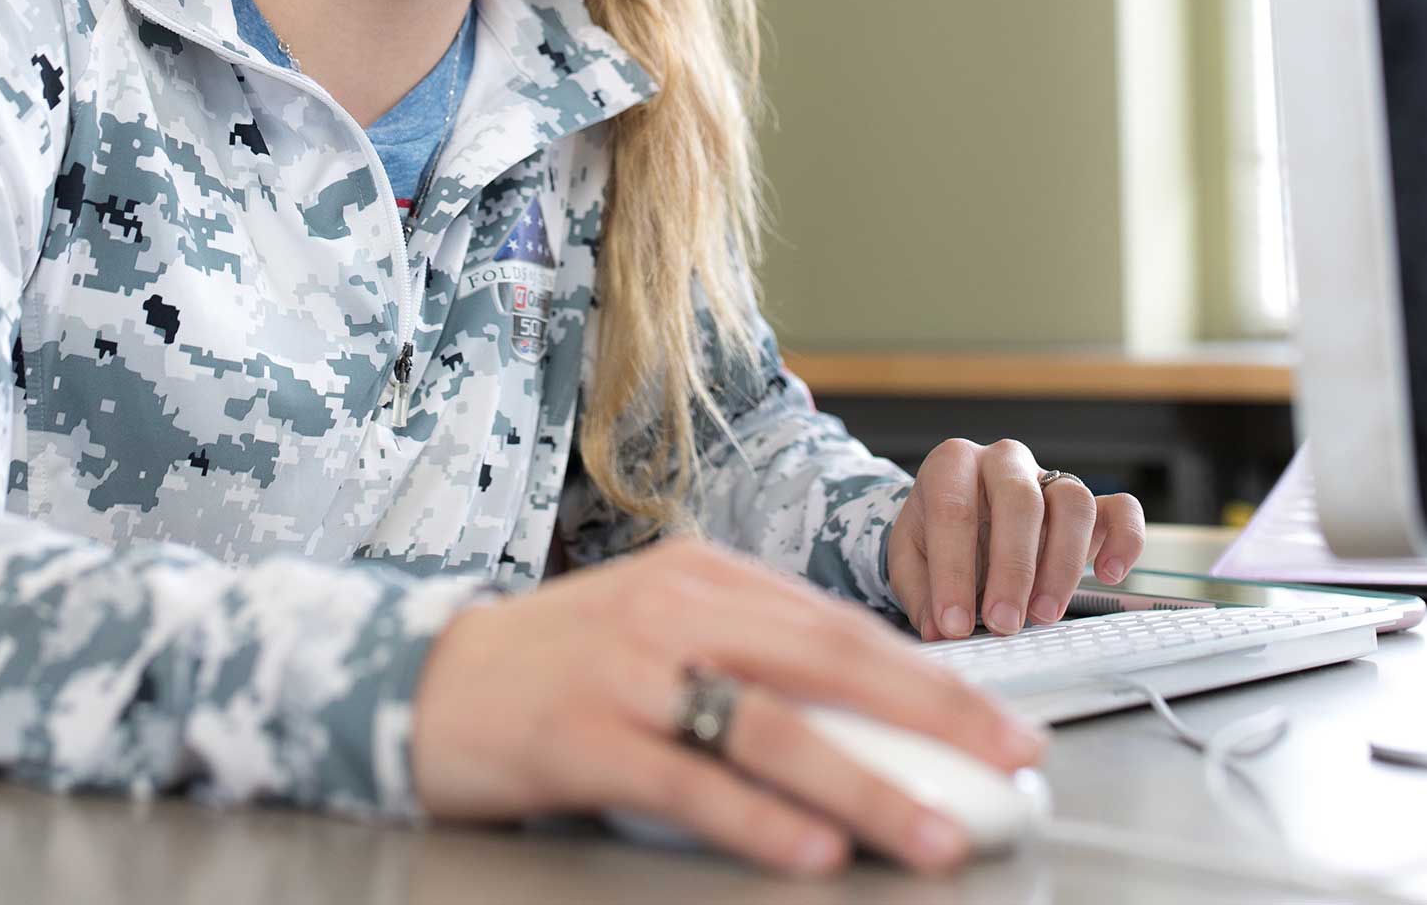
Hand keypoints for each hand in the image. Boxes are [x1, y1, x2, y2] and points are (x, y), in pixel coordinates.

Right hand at [411, 534, 1046, 876]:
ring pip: (772, 729)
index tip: (1002, 722)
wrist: (418, 679)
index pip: (841, 625)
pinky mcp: (584, 738)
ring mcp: (627, 673)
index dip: (932, 676)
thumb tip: (872, 708)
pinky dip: (760, 821)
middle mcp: (672, 611)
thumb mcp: (657, 628)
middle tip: (1008, 761)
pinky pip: (692, 784)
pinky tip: (813, 851)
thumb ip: (747, 651)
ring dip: (865, 788)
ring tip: (931, 834)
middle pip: (830, 663)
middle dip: (934, 715)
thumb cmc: (553, 665)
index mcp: (702, 575)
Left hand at [888, 440, 1147, 640]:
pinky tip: (1109, 575)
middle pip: (1019, 501)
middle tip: (1003, 623)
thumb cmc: (936, 539)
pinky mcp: (1091, 504)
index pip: (953, 509)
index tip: (953, 623)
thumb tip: (941, 631)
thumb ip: (921, 593)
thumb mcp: (910, 559)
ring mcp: (1051, 478)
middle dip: (1011, 569)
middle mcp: (1004, 461)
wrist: (963, 522)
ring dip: (1063, 563)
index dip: (952, 570)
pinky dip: (1124, 540)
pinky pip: (1121, 509)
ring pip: (1073, 502)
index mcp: (952, 464)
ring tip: (1043, 614)